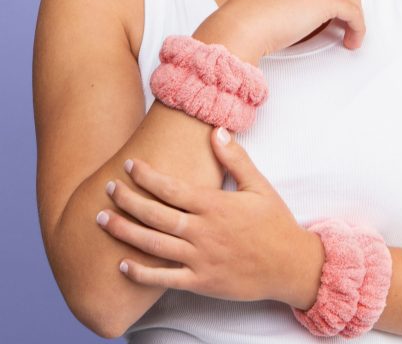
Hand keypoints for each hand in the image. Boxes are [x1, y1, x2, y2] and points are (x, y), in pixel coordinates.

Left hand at [96, 127, 311, 303]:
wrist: (289, 265)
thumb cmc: (274, 222)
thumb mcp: (259, 185)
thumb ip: (235, 158)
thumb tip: (217, 130)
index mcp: (214, 205)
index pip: (172, 188)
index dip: (147, 176)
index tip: (129, 165)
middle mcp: (203, 231)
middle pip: (156, 214)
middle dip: (128, 200)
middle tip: (107, 189)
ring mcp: (200, 258)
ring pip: (154, 245)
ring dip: (125, 232)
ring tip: (102, 220)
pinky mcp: (201, 282)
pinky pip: (165, 278)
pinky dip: (142, 273)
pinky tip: (122, 265)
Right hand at [195, 0, 365, 60]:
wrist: (238, 28)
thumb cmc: (244, 22)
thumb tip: (301, 14)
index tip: (333, 11)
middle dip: (346, 2)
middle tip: (345, 22)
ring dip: (354, 16)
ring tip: (350, 34)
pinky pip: (353, 12)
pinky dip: (358, 27)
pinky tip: (352, 39)